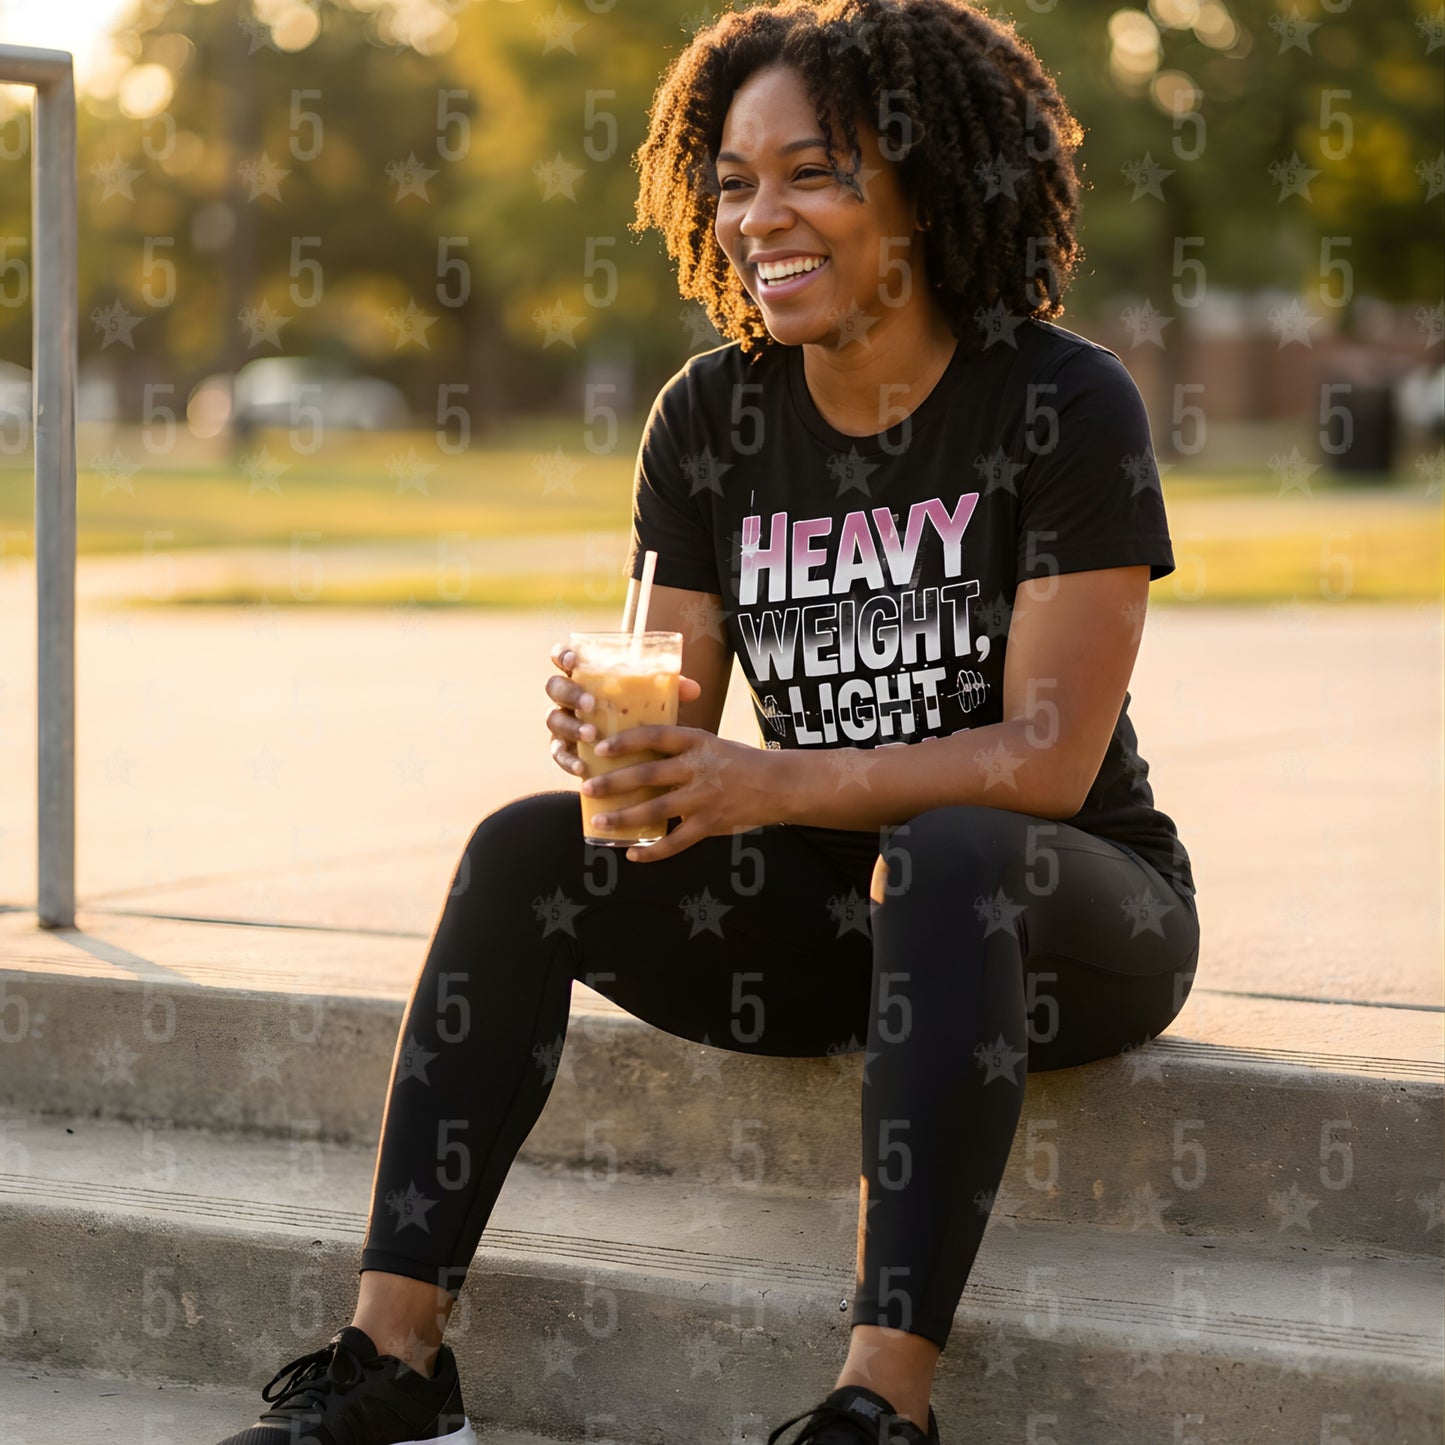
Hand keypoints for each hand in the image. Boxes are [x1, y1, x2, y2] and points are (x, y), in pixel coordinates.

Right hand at [545, 641, 701, 778]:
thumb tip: (694, 689)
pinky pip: (558, 753)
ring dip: (571, 727)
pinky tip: (583, 768)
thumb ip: (670, 691)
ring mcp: (564, 723)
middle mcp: (569, 698)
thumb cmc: (642, 715)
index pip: (563, 657)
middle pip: (555, 687)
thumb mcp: (655, 701)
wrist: (636, 753)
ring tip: (592, 736)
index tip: (572, 660)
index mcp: (586, 676)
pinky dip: (568, 760)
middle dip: (570, 694)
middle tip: (590, 705)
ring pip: (553, 720)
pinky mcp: (565, 750)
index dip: (562, 654)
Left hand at [580, 725, 783, 861]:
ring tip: (599, 821)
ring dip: (624, 817)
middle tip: (588, 787)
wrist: (778, 784)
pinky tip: (632, 854)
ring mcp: (703, 797)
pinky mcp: (709, 824)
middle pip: (648, 773)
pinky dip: (652, 851)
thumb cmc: (739, 762)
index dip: (626, 741)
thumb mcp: (710, 743)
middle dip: (614, 782)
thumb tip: (639, 749)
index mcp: (697, 741)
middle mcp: (698, 767)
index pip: (655, 736)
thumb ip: (679, 747)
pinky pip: (675, 842)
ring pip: (655, 809)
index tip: (602, 748)